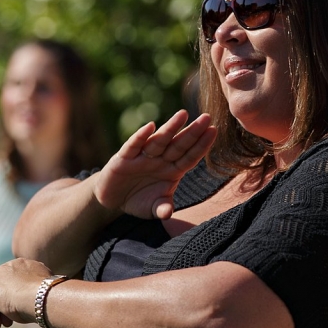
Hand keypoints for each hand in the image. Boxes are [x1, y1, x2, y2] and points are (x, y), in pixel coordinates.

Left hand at [0, 258, 52, 327]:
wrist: (42, 298)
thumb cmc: (44, 302)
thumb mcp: (37, 298)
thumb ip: (27, 297)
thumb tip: (22, 306)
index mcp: (28, 266)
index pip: (15, 284)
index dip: (13, 302)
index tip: (14, 317)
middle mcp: (12, 266)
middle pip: (2, 288)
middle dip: (1, 309)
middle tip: (5, 325)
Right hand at [93, 110, 216, 218]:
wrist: (113, 199)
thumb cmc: (139, 200)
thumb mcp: (152, 209)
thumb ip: (161, 209)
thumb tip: (167, 213)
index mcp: (172, 171)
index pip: (190, 156)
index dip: (201, 145)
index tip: (214, 131)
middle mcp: (160, 160)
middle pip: (179, 145)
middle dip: (192, 132)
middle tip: (207, 117)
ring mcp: (143, 157)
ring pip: (159, 141)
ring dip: (171, 128)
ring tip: (183, 114)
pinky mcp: (124, 158)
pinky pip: (134, 145)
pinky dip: (141, 136)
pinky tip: (150, 126)